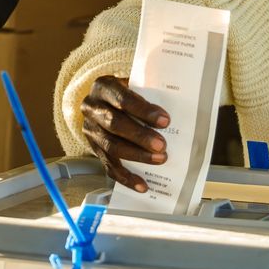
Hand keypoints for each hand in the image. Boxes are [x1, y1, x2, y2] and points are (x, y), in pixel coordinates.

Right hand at [79, 75, 169, 193]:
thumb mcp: (133, 84)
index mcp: (103, 87)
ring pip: (111, 146)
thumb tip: (177, 110)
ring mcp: (90, 130)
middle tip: (162, 146)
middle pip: (114, 124)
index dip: (143, 111)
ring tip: (159, 159)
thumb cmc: (125, 93)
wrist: (103, 101)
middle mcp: (92, 108)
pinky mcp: (94, 149)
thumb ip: (148, 94)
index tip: (165, 121)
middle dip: (140, 137)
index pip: (122, 99)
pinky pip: (108, 166)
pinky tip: (142, 184)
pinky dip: (126, 177)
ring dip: (136, 156)